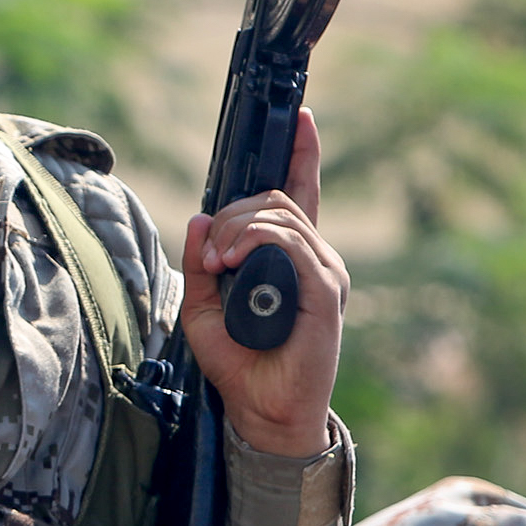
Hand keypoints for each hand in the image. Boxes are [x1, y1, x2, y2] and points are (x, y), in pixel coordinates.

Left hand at [180, 107, 345, 457]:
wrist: (262, 409)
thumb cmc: (238, 361)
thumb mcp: (202, 305)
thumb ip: (200, 261)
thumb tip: (200, 218)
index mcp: (287, 257)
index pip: (300, 193)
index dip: (301, 153)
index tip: (299, 115)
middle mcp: (313, 257)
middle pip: (274, 199)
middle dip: (232, 211)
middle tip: (208, 252)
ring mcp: (323, 272)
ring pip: (278, 216)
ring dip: (237, 228)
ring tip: (216, 261)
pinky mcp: (325, 291)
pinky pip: (291, 243)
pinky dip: (255, 241)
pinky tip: (231, 260)